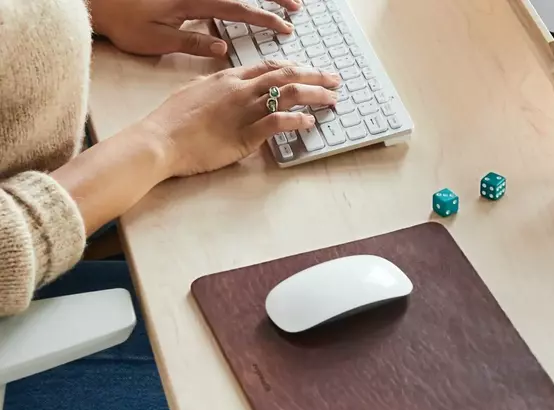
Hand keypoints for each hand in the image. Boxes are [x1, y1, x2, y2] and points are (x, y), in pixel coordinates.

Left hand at [90, 0, 298, 57]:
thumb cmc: (120, 21)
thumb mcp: (154, 39)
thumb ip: (190, 41)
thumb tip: (222, 46)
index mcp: (191, 1)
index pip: (236, 8)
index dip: (264, 17)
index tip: (284, 27)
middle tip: (297, 6)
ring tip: (283, 0)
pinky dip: (238, 1)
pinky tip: (249, 4)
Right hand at [139, 60, 340, 176]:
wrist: (160, 140)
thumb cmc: (172, 120)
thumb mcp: (195, 92)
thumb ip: (217, 88)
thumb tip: (229, 87)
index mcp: (228, 78)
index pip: (269, 67)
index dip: (294, 68)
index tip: (311, 71)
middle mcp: (240, 90)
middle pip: (285, 76)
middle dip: (314, 76)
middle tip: (334, 80)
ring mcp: (243, 111)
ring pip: (287, 95)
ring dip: (314, 96)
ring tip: (332, 99)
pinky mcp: (245, 135)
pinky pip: (277, 123)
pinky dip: (297, 120)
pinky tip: (309, 122)